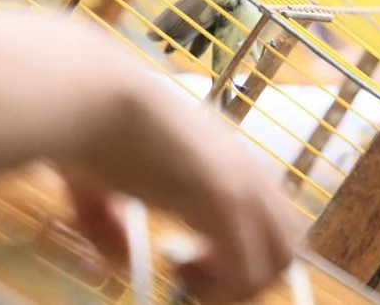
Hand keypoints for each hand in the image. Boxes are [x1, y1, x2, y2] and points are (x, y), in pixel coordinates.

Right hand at [58, 102, 301, 304]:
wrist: (93, 95)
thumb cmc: (90, 128)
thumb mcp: (100, 183)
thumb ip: (109, 223)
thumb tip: (121, 258)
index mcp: (224, 159)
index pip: (271, 215)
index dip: (240, 249)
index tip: (189, 258)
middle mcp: (242, 169)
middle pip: (289, 240)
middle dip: (251, 273)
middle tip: (196, 274)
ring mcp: (239, 182)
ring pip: (281, 257)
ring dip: (240, 284)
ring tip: (191, 279)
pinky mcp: (224, 197)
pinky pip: (248, 270)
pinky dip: (221, 290)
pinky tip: (181, 276)